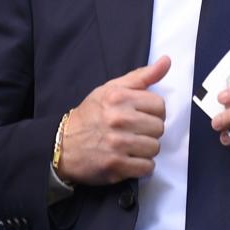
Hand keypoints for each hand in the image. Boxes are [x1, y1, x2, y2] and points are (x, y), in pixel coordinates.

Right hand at [58, 56, 169, 185]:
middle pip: (159, 128)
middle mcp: (119, 119)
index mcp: (119, 97)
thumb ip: (141, 77)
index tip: (141, 115)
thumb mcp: (111, 89)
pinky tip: (128, 159)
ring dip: (145, 149)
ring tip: (131, 145)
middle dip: (149, 131)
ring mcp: (117, 144)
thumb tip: (166, 61)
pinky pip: (147, 167)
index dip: (153, 112)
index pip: (159, 105)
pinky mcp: (116, 166)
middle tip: (134, 131)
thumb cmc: (91, 115)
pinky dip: (141, 166)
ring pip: (155, 148)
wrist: (62, 145)